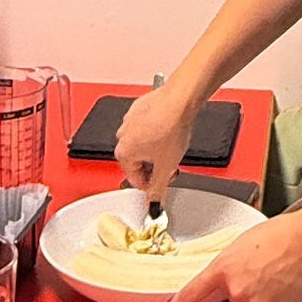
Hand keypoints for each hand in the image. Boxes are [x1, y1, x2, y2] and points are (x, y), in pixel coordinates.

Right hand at [114, 81, 195, 199]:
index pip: (135, 180)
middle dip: (153, 167)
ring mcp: (129, 121)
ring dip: (154, 151)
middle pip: (137, 163)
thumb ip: (158, 188)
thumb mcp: (167, 166)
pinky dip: (155, 134)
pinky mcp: (138, 110)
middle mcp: (122, 137)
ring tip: (170, 147)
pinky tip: (168, 133)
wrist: (179, 101)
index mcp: (124, 153)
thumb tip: (154, 201)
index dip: (152, 186)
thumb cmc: (171, 127)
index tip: (162, 184)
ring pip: (141, 145)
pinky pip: (144, 128)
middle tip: (169, 166)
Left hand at [164, 214, 301, 301]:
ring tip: (276, 273)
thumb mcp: (243, 243)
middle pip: (232, 296)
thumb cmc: (280, 235)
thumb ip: (230, 263)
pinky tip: (284, 284)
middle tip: (261, 269)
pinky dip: (277, 300)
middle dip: (244, 286)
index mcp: (224, 268)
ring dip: (262, 293)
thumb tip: (231, 272)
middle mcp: (237, 290)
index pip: (194, 291)